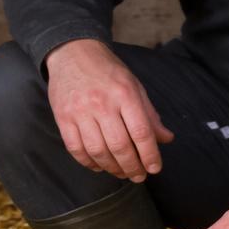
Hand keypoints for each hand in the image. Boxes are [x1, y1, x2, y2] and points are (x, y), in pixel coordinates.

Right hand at [45, 38, 173, 181]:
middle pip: (120, 146)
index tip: (154, 168)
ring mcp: (80, 112)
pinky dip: (89, 162)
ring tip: (122, 173)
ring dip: (112, 168)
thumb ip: (150, 114)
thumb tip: (166, 139)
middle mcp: (102, 104)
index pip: (141, 133)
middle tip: (139, 176)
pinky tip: (100, 166)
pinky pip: (75, 148)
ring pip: (97, 151)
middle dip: (132, 167)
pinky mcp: (62, 118)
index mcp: (125, 95)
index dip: (150, 155)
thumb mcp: (135, 87)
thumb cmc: (108, 72)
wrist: (72, 53)